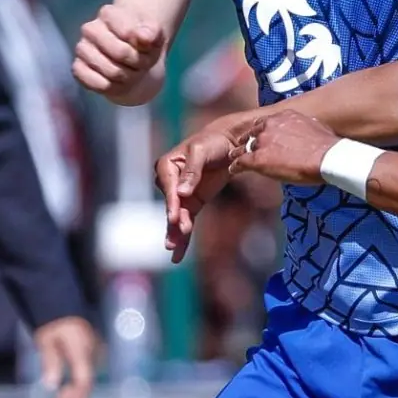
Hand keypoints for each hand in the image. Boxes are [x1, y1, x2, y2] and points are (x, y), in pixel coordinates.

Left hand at [32, 315, 98, 397]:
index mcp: (81, 349)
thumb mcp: (46, 342)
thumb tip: (50, 387)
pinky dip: (77, 390)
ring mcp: (95, 356)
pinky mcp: (93, 359)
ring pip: (87, 384)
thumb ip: (50, 364)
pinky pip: (86, 378)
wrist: (62, 309)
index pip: (83, 380)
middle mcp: (93, 355)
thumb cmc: (52, 324)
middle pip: (87, 386)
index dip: (73, 396)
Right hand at [73, 4, 168, 105]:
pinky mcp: (78, 68)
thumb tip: (145, 37)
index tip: (148, 47)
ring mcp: (82, 48)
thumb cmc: (141, 42)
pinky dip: (112, 87)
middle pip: (121, 53)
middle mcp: (90, 28)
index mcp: (109, 13)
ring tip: (132, 71)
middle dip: (138, 63)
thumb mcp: (154, 34)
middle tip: (143, 63)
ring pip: (111, 72)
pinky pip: (95, 84)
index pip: (130, 33)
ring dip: (128, 77)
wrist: (130, 55)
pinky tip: (117, 81)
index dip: (145, 46)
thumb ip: (152, 32)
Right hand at [156, 125, 237, 261]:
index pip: (168, 186)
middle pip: (171, 204)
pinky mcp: (193, 202)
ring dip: (176, 232)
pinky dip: (184, 236)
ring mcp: (181, 194)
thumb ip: (192, 170)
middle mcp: (170, 181)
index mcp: (167, 165)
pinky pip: (187, 220)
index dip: (171, 202)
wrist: (230, 144)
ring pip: (177, 216)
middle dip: (175, 219)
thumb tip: (182, 192)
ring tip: (173, 249)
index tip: (174, 216)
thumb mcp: (201, 152)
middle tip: (179, 232)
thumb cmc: (213, 142)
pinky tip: (177, 255)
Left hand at [228, 110, 337, 187]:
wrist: (326, 157)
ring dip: (238, 152)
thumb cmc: (327, 145)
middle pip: (252, 133)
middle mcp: (270, 126)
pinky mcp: (258, 159)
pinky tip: (233, 169)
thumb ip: (306, 127)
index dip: (261, 130)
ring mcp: (262, 142)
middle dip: (247, 139)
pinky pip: (241, 161)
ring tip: (233, 157)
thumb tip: (311, 131)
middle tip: (243, 145)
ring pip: (244, 146)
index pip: (265, 122)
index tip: (260, 135)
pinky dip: (236, 165)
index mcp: (283, 117)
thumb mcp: (316, 127)